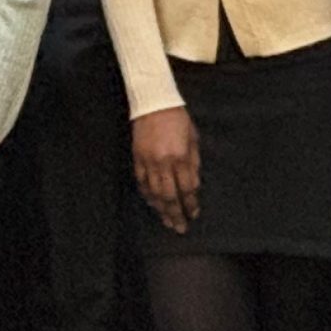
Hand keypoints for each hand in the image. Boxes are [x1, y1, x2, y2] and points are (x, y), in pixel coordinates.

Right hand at [132, 108, 201, 234]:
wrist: (153, 103)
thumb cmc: (178, 119)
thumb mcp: (193, 139)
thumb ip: (194, 163)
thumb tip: (193, 186)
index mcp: (180, 156)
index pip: (187, 188)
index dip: (191, 203)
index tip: (194, 214)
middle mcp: (163, 162)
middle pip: (170, 195)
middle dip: (176, 214)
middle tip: (180, 228)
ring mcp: (148, 161)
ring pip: (154, 192)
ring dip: (161, 209)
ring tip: (167, 221)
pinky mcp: (137, 158)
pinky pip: (141, 182)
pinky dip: (147, 195)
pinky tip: (152, 204)